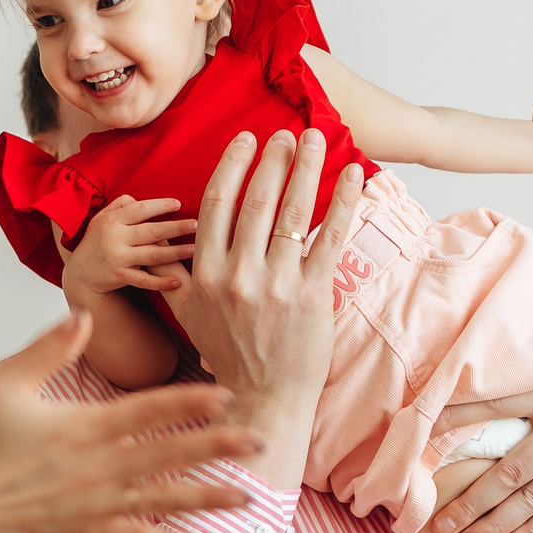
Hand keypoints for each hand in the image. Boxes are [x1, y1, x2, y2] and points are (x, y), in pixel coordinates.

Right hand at [0, 314, 260, 532]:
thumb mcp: (3, 382)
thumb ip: (48, 349)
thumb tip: (85, 316)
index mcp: (81, 427)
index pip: (148, 409)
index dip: (191, 401)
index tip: (227, 394)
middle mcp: (96, 467)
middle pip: (170, 454)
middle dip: (219, 447)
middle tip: (261, 440)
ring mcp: (94, 504)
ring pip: (165, 499)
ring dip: (210, 497)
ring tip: (250, 496)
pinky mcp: (86, 532)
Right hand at [58, 194, 197, 298]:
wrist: (79, 274)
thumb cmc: (95, 243)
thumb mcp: (100, 219)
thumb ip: (119, 206)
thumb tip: (138, 199)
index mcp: (112, 220)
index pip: (141, 209)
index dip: (161, 205)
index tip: (178, 204)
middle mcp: (114, 238)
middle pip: (152, 231)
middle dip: (176, 228)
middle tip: (196, 225)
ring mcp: (117, 258)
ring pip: (153, 255)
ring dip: (176, 252)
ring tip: (195, 249)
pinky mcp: (120, 277)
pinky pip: (144, 280)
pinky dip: (161, 282)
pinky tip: (177, 281)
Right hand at [160, 128, 366, 486]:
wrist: (261, 399)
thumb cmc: (229, 355)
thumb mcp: (191, 314)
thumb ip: (185, 275)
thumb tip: (180, 242)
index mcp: (204, 275)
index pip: (217, 204)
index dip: (233, 165)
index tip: (246, 140)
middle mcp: (237, 276)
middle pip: (257, 200)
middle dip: (274, 159)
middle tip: (288, 133)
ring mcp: (276, 285)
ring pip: (293, 212)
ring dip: (307, 169)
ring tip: (317, 139)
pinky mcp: (312, 296)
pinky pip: (329, 237)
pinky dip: (343, 202)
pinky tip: (353, 175)